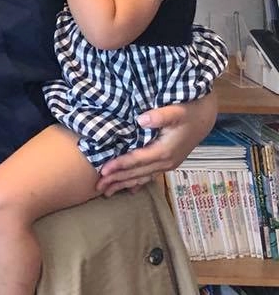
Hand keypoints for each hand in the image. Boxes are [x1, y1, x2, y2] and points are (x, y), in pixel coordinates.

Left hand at [96, 91, 217, 195]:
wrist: (205, 117)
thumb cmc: (189, 112)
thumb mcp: (177, 111)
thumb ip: (160, 116)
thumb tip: (142, 119)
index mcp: (165, 151)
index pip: (137, 160)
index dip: (119, 165)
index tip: (103, 170)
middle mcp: (166, 162)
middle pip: (137, 173)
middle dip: (117, 180)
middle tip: (98, 186)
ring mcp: (168, 164)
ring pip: (142, 177)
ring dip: (124, 184)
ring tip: (107, 191)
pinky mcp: (169, 163)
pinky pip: (150, 176)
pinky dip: (137, 183)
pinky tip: (129, 190)